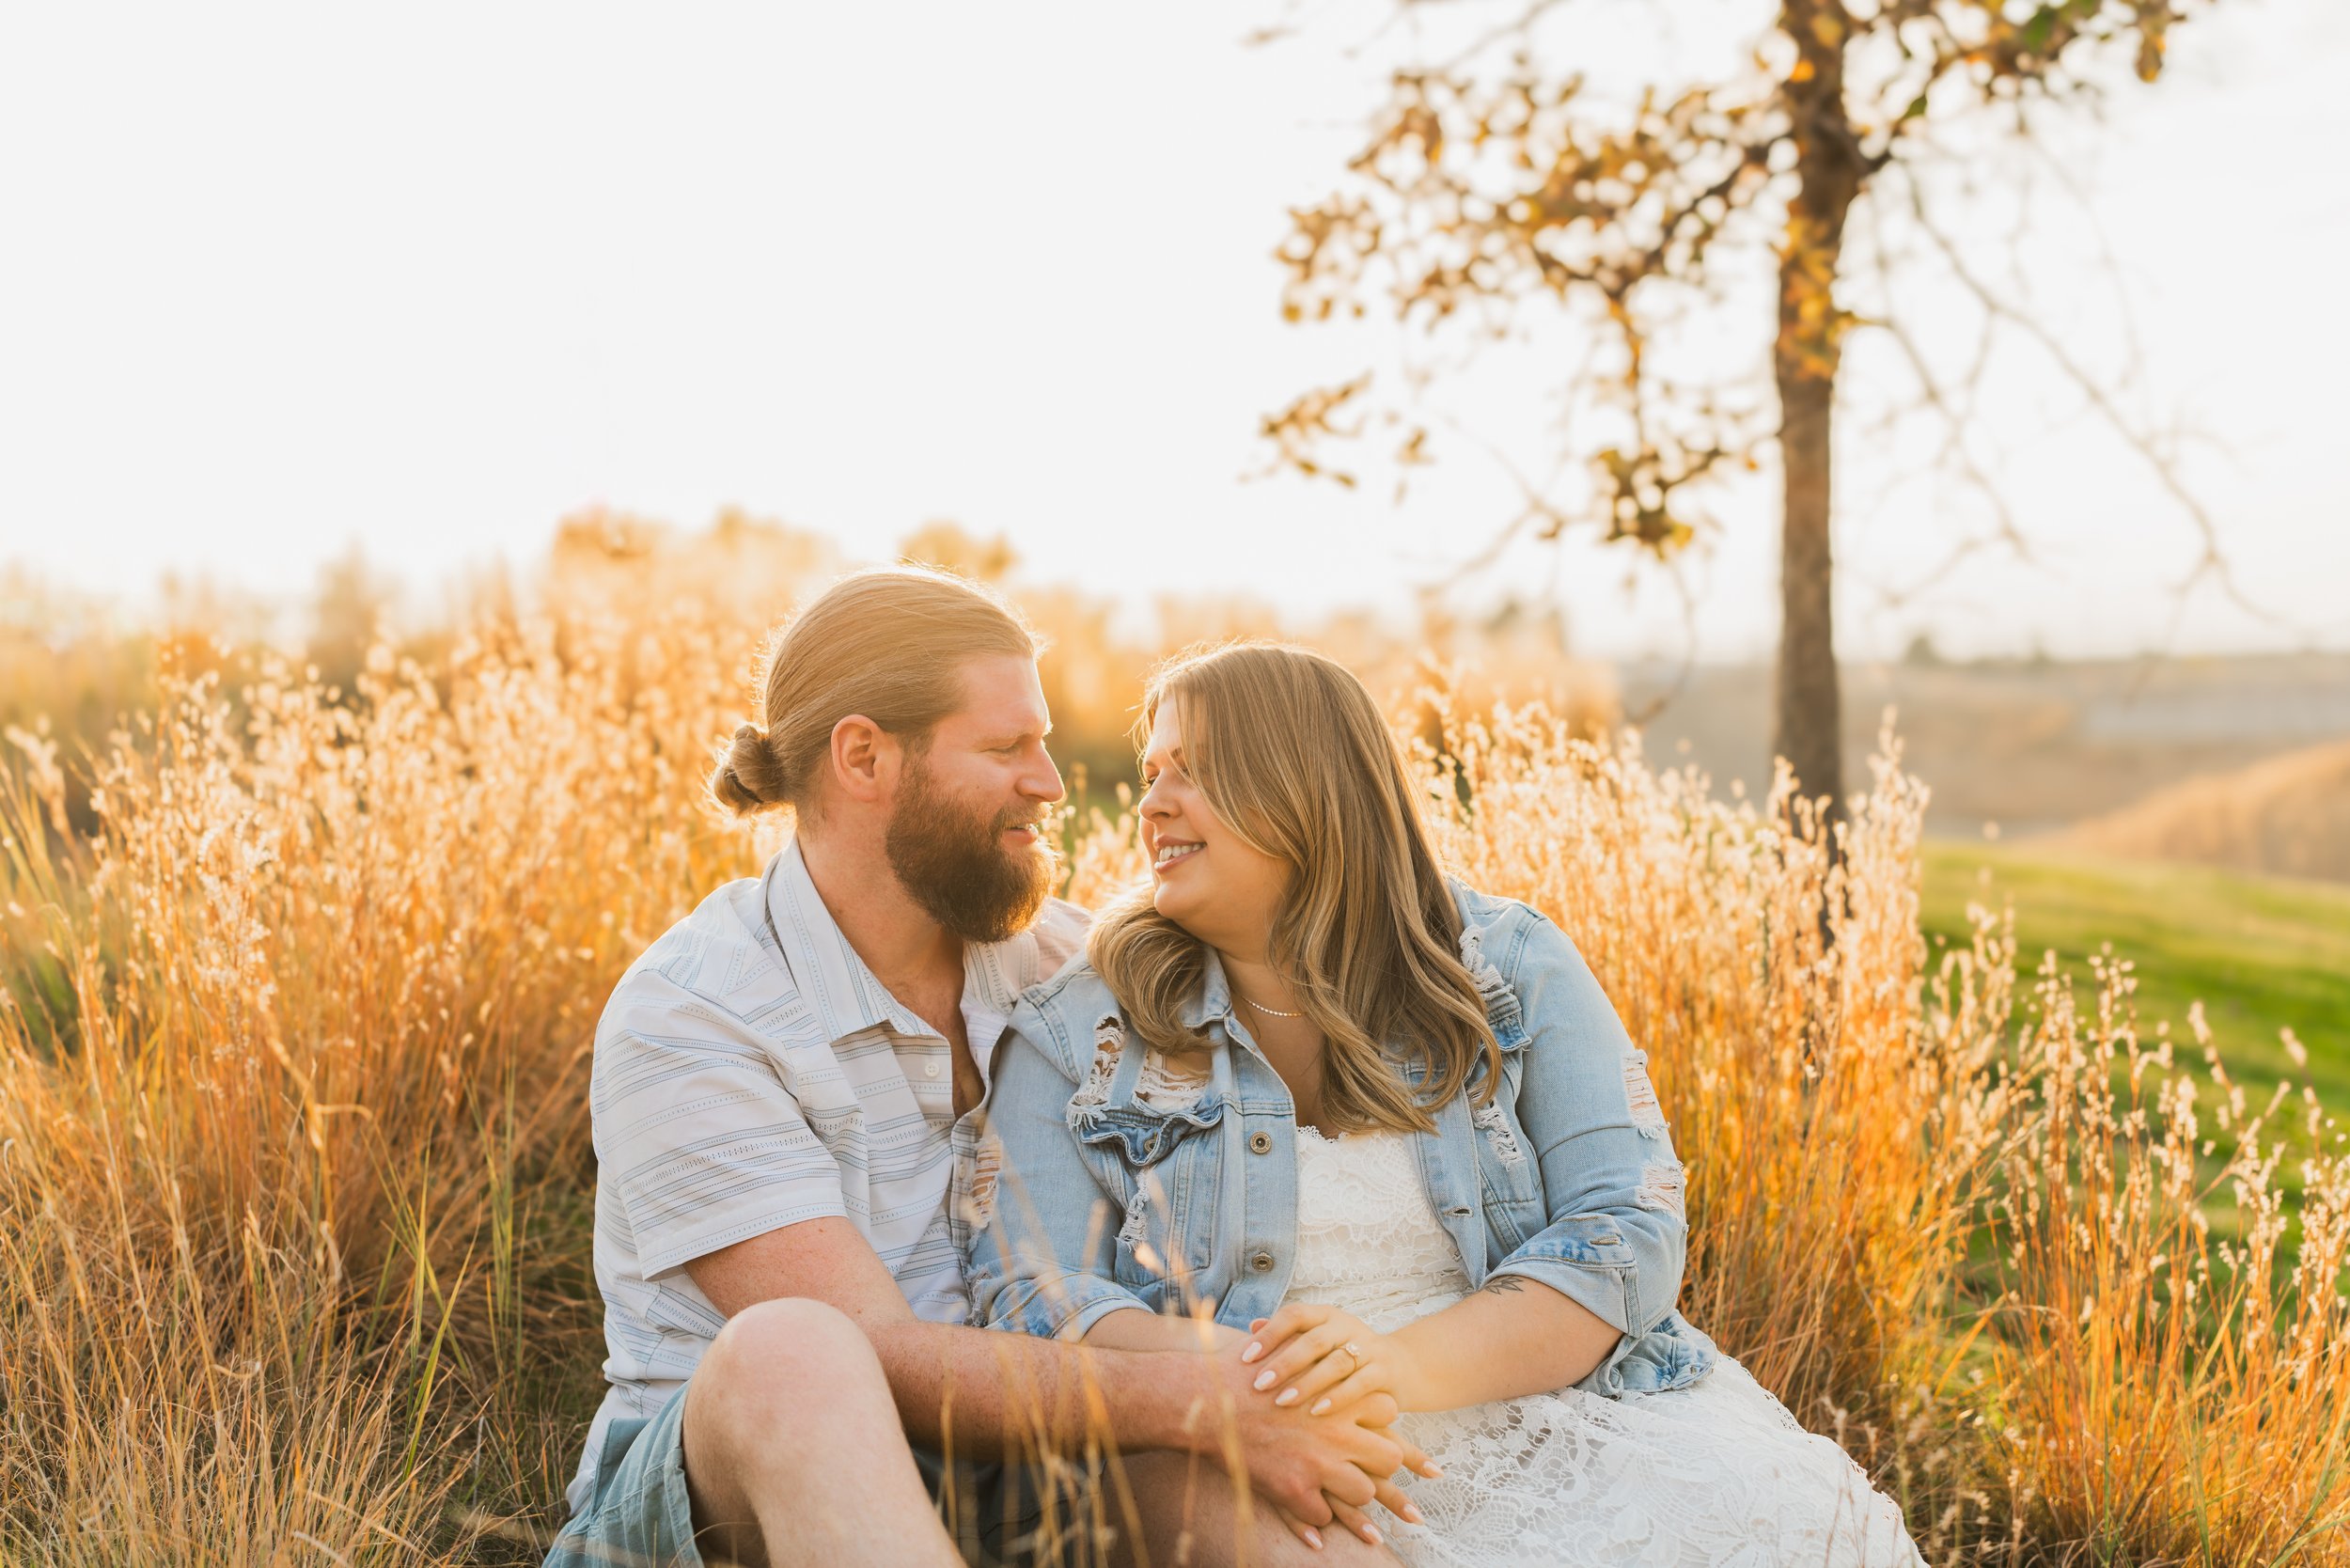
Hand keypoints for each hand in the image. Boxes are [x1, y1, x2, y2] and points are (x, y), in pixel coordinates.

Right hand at [1209, 1346, 1438, 1547]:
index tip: (1425, 1463)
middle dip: (1386, 1472)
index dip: (1400, 1437)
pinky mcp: (1295, 1490)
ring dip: (1355, 1498)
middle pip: (1387, 1457)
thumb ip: (1319, 1367)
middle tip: (1395, 1494)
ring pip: (1362, 1491)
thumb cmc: (1244, 1377)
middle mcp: (1336, 1430)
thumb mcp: (1289, 1361)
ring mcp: (1318, 1462)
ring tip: (1361, 1518)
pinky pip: (1322, 1517)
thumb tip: (1337, 1359)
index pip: (1388, 1415)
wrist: (1206, 1401)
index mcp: (1337, 1396)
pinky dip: (1316, 1521)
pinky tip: (1310, 1524)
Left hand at [1244, 1302, 1423, 1416]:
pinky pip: (1360, 1384)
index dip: (1269, 1334)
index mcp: (1326, 1315)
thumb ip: (1288, 1335)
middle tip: (1259, 1384)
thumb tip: (1252, 1327)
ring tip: (1282, 1402)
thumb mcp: (1319, 1341)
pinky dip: (1338, 1398)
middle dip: (1284, 1363)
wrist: (1401, 1367)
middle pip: (1313, 1340)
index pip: (1295, 1315)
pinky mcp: (1385, 1371)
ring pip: (1336, 1362)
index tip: (1245, 1358)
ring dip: (1307, 1383)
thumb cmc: (1344, 1356)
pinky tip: (1317, 1413)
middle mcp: (1347, 1326)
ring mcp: (1369, 1347)